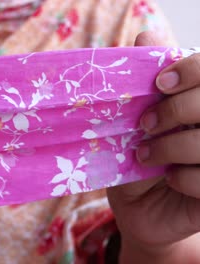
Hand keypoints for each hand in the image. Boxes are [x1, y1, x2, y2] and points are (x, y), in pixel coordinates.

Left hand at [107, 32, 199, 262]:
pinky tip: (168, 179)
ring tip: (144, 155)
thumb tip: (148, 34)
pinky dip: (182, 178)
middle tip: (144, 124)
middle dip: (176, 110)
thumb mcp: (134, 118)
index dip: (193, 70)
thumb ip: (145, 78)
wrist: (136, 205)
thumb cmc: (136, 155)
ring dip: (171, 147)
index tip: (160, 83)